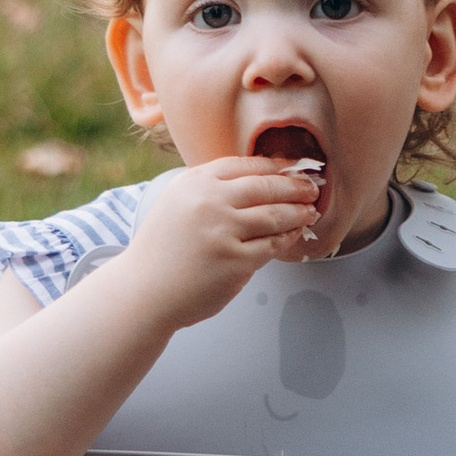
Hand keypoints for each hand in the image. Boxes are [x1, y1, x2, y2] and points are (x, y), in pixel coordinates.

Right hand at [124, 155, 327, 329]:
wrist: (143, 290)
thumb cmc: (162, 250)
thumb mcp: (177, 202)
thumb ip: (210, 188)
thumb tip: (259, 178)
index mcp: (195, 182)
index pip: (246, 165)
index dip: (275, 166)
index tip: (293, 167)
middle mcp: (209, 202)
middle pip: (266, 187)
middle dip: (295, 186)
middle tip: (312, 187)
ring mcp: (223, 232)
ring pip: (274, 215)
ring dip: (298, 212)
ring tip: (310, 211)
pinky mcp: (235, 261)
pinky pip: (271, 246)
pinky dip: (287, 239)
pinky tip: (294, 235)